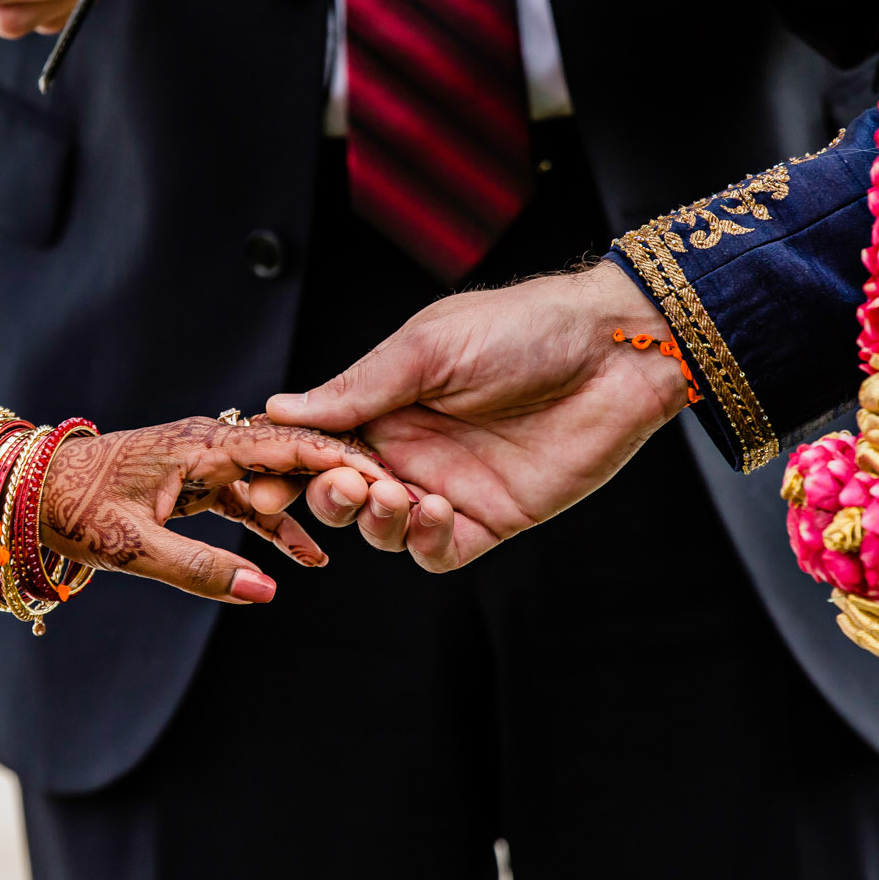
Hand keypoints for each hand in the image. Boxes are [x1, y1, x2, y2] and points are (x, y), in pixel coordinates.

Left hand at [41, 417, 394, 604]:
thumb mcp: (133, 548)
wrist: (23, 491)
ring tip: (361, 534)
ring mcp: (204, 461)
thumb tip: (265, 591)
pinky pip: (249, 501)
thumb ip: (201, 570)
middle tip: (395, 500)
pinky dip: (278, 524)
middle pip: (294, 453)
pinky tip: (305, 559)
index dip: (342, 462)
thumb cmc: (71, 511)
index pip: (290, 446)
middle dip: (345, 476)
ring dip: (317, 504)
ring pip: (277, 478)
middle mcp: (211, 445)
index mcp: (203, 447)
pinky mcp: (194, 482)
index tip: (387, 478)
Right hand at [260, 266, 691, 571]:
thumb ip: (358, 388)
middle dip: (326, 495)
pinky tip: (433, 511)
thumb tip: (280, 408)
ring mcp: (449, 485)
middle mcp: (410, 448)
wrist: (612, 349)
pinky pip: (439, 552)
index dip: (289, 461)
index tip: (266, 473)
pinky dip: (423, 542)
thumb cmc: (523, 328)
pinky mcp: (492, 517)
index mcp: (384, 403)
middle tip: (340, 481)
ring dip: (374, 520)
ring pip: (383, 530)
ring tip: (394, 493)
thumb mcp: (429, 347)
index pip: (319, 442)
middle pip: (341, 494)